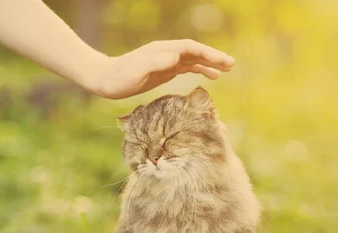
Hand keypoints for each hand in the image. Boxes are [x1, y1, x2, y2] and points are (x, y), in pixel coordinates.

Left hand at [90, 40, 234, 99]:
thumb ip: (156, 64)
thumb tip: (177, 57)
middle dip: (214, 57)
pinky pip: (187, 68)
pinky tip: (210, 76)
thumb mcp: (136, 71)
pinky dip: (200, 70)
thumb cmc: (119, 78)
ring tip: (227, 70)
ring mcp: (166, 61)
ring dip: (210, 63)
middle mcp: (166, 53)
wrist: (105, 79)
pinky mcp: (164, 71)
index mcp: (162, 51)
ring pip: (193, 59)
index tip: (221, 61)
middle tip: (232, 64)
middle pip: (195, 52)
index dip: (207, 53)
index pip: (190, 48)